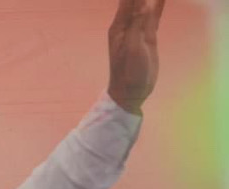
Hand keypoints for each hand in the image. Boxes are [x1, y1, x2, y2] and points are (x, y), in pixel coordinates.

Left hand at [107, 0, 165, 114]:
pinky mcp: (147, 36)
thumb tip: (142, 5)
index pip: (127, 0)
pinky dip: (157, 3)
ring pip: (145, 4)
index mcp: (119, 26)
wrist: (130, 91)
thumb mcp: (134, 49)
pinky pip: (153, 15)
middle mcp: (127, 24)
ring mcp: (138, 29)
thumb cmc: (128, 73)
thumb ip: (138, 27)